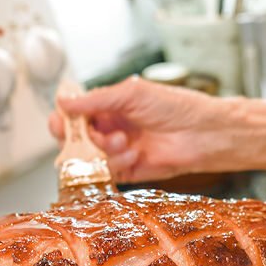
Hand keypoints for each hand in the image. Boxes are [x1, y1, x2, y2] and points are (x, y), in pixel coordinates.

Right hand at [49, 77, 238, 182]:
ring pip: (91, 156)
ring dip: (103, 149)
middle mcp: (113, 128)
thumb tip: (64, 101)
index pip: (76, 113)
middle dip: (78, 138)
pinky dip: (117, 163)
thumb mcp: (133, 94)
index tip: (61, 121)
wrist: (204, 133)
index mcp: (111, 107)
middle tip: (85, 136)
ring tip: (124, 141)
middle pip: (77, 138)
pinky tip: (134, 153)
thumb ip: (97, 99)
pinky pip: (108, 172)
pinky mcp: (130, 171)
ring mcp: (120, 150)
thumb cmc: (177, 107)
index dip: (64, 118)